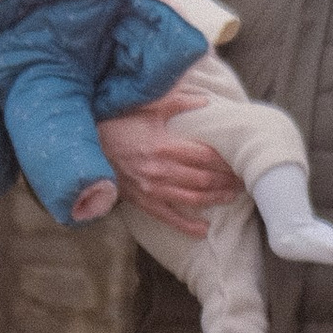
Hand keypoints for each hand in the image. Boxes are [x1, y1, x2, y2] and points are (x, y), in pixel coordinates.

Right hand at [99, 104, 245, 236]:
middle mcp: (161, 171)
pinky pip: (169, 218)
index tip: (240, 161)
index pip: (205, 157)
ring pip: (193, 199)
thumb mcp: (149, 107)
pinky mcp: (143, 202)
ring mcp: (152, 189)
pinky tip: (204, 230)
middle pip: (204, 179)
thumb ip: (179, 102)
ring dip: (215, 199)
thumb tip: (206, 102)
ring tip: (232, 196)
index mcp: (164, 146)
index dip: (226, 161)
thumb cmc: (119, 123)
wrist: (88, 146)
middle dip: (227, 181)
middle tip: (243, 180)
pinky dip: (188, 226)